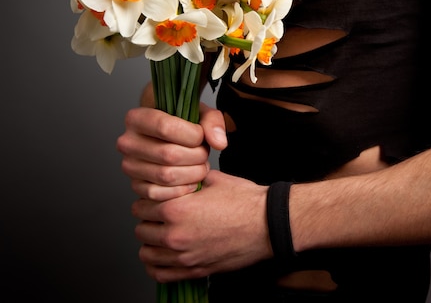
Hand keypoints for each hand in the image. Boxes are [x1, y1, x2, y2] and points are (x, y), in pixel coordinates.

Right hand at [117, 103, 227, 201]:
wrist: (170, 137)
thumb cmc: (183, 124)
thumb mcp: (199, 112)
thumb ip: (212, 121)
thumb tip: (218, 142)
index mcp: (137, 118)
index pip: (166, 128)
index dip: (193, 135)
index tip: (201, 136)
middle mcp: (127, 142)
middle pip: (169, 155)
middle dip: (196, 156)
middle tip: (203, 153)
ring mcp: (129, 166)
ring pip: (167, 176)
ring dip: (193, 173)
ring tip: (199, 165)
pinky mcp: (136, 185)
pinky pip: (160, 194)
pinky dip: (182, 190)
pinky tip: (190, 180)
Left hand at [132, 169, 271, 281]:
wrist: (268, 224)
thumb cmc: (246, 202)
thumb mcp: (216, 179)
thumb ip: (193, 180)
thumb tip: (185, 178)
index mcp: (177, 210)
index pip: (141, 207)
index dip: (148, 200)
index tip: (155, 200)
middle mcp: (176, 235)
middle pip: (141, 230)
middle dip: (148, 221)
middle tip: (159, 216)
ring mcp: (185, 256)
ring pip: (146, 254)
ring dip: (151, 243)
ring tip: (162, 235)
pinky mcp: (195, 270)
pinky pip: (160, 274)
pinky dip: (157, 266)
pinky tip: (165, 255)